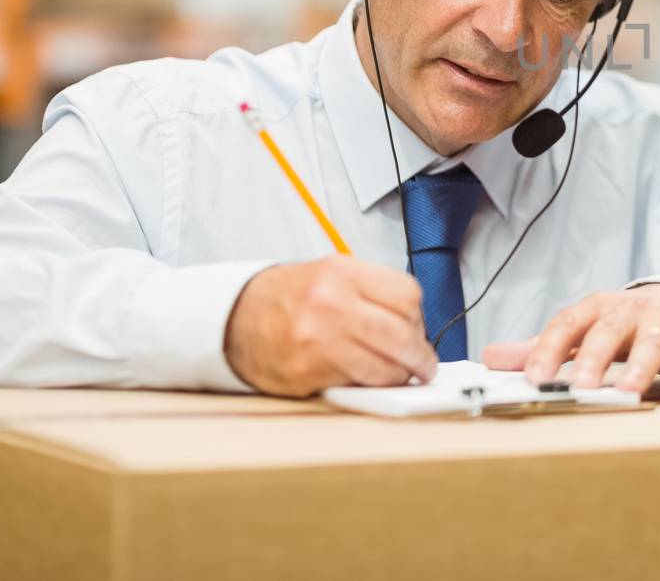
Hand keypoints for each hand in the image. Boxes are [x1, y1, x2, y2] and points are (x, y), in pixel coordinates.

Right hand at [224, 255, 437, 396]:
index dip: (419, 318)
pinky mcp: (308, 371)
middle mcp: (331, 302)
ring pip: (385, 365)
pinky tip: (370, 382)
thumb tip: (414, 324)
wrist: (235, 317)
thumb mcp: (330, 275)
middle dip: (420, 355)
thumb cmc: (287, 298)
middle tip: (424, 365)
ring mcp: (319, 338)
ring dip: (401, 376)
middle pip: (402, 334)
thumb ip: (372, 292)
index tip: (420, 330)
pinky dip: (371, 386)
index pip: (407, 295)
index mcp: (342, 272)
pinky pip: (357, 383)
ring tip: (403, 376)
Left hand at [481, 284, 659, 404]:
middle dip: (595, 357)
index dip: (550, 350)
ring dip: (641, 367)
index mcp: (598, 308)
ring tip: (629, 391)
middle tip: (582, 385)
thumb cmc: (627, 324)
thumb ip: (543, 345)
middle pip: (609, 331)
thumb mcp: (586, 328)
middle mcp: (631, 312)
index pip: (569, 324)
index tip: (533, 377)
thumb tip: (491, 357)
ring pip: (652, 343)